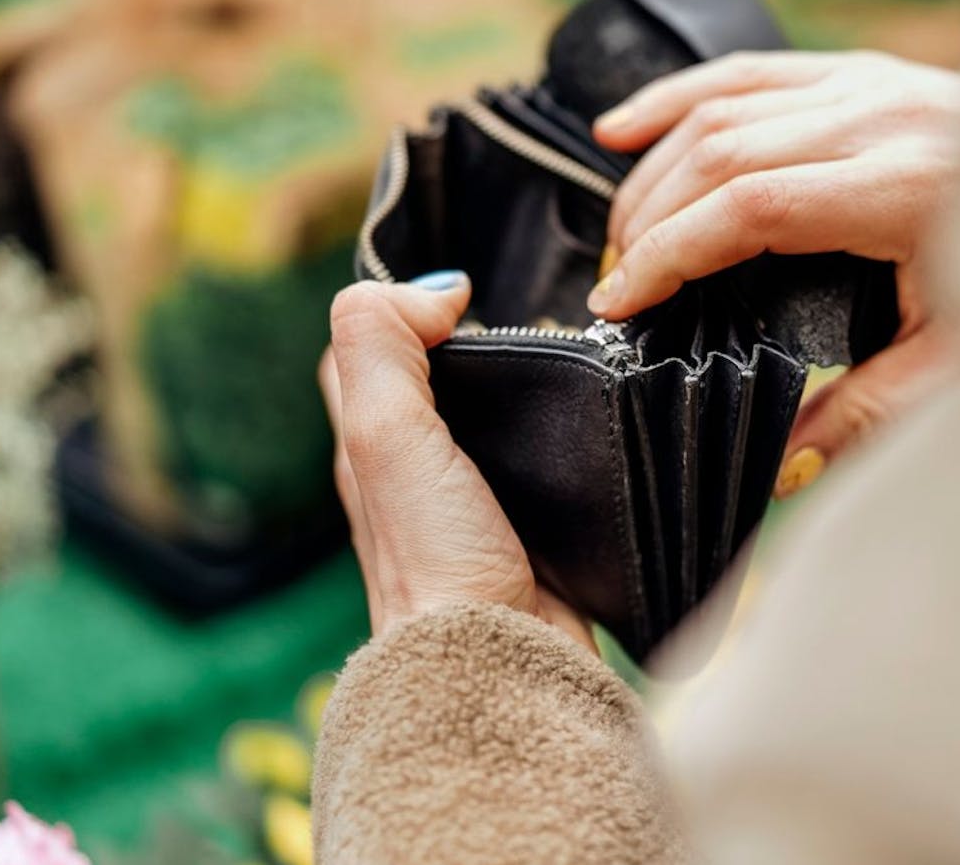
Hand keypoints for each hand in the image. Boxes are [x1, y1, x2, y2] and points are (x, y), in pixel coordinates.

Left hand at [320, 272, 594, 650]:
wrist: (502, 668)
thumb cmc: (436, 561)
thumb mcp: (385, 432)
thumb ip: (384, 343)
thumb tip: (437, 290)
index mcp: (370, 446)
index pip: (371, 348)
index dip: (405, 307)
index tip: (467, 294)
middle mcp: (417, 473)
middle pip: (440, 379)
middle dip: (478, 342)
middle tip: (530, 322)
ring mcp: (478, 504)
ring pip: (500, 418)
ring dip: (530, 389)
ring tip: (570, 364)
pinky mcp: (535, 531)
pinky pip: (548, 463)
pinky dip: (565, 436)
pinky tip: (589, 426)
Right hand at [587, 50, 959, 495]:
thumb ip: (867, 413)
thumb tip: (782, 466)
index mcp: (902, 187)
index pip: (749, 208)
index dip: (670, 253)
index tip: (621, 302)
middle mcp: (880, 118)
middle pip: (721, 153)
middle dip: (648, 222)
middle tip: (619, 289)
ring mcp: (868, 84)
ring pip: (722, 109)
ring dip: (655, 171)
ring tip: (621, 240)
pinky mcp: (860, 73)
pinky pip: (746, 73)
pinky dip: (676, 99)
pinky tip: (622, 129)